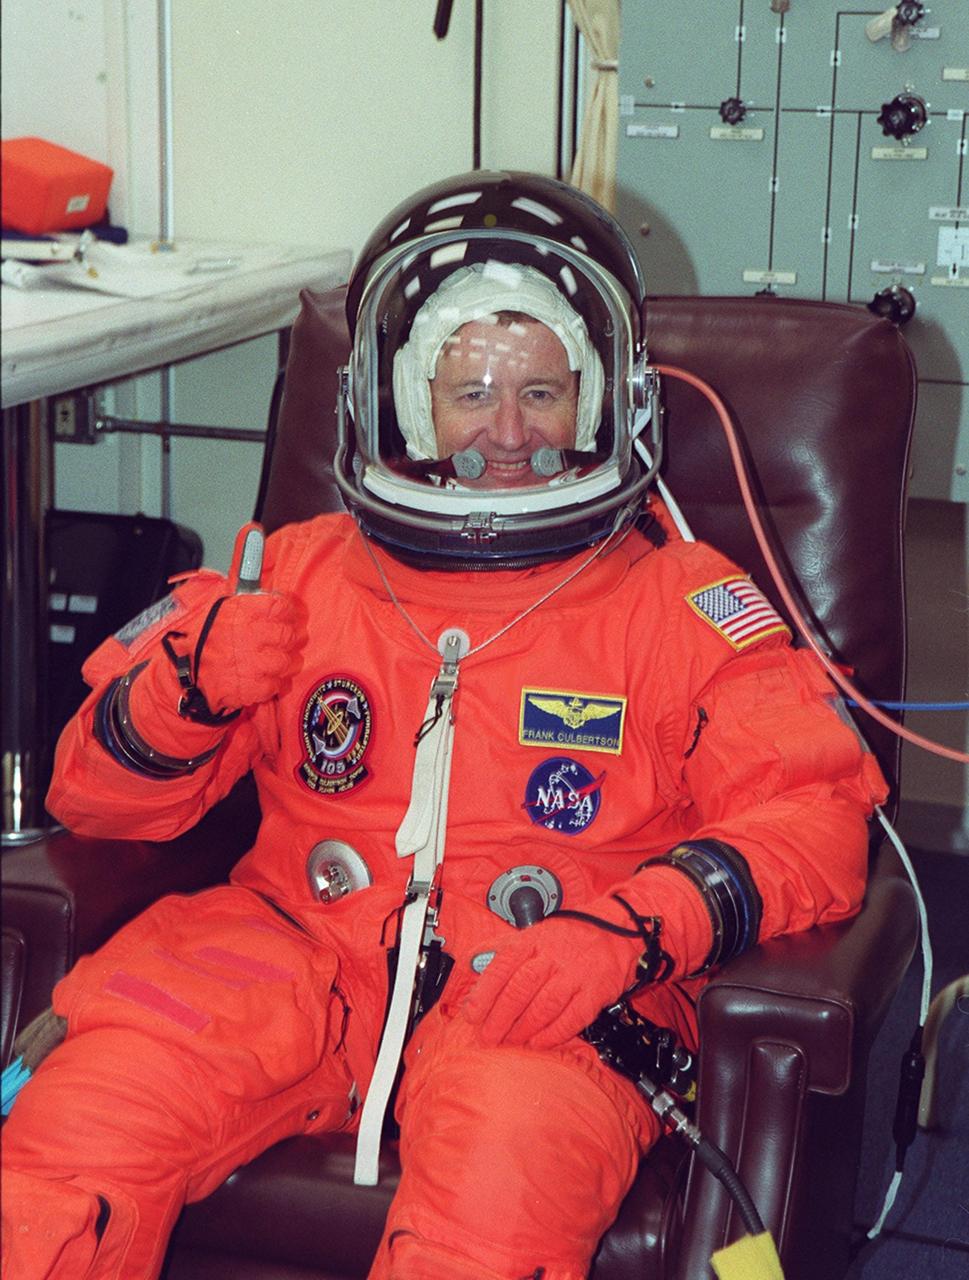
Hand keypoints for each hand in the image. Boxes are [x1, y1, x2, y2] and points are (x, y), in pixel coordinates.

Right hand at [191, 591, 306, 711]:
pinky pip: (276, 685)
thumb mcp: (225, 609)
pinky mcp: (250, 687)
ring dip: (286, 662)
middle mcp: (249, 635)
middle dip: (291, 638)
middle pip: (288, 635)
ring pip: (286, 662)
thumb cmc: (209, 638)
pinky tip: (264, 677)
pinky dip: (273, 683)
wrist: (187, 671)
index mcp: (242, 612)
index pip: (280, 606)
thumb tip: (273, 578)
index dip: (289, 611)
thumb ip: (251, 598)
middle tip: (286, 641)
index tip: (289, 616)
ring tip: (276, 661)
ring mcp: (251, 663)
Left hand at [461, 914, 641, 1049]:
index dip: (484, 994)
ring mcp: (575, 974)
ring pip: (544, 1006)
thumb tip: (469, 962)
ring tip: (509, 1042)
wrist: (618, 932)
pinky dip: (553, 1034)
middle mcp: (552, 956)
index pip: (502, 966)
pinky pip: (572, 1017)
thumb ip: (500, 947)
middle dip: (499, 1018)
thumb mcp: (532, 933)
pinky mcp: (595, 992)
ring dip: (523, 1029)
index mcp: (532, 941)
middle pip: (520, 989)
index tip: (471, 1015)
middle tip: (487, 1038)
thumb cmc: (569, 936)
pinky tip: (538, 1043)